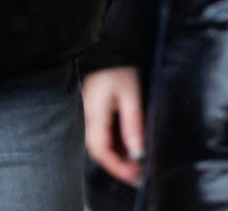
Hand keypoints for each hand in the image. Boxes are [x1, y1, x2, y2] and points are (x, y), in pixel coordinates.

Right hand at [81, 66, 145, 186]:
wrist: (107, 49)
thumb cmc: (118, 70)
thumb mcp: (130, 97)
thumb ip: (132, 126)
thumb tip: (137, 155)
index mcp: (94, 116)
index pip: (101, 152)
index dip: (118, 168)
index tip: (136, 177)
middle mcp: (87, 119)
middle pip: (99, 152)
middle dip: (119, 166)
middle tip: (139, 174)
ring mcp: (88, 116)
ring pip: (100, 145)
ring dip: (118, 157)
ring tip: (137, 164)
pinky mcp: (93, 112)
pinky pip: (102, 135)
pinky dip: (115, 145)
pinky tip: (129, 147)